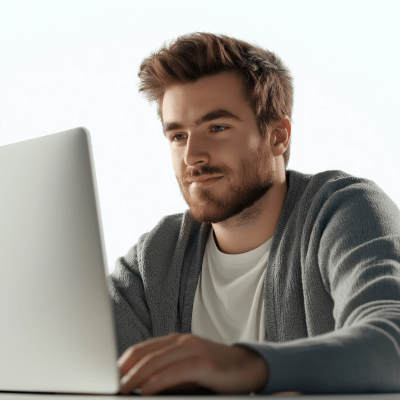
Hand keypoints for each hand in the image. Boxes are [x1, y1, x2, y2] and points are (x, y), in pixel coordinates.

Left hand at [118, 332, 268, 394]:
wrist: (247, 366)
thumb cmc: (213, 371)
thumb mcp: (186, 369)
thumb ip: (165, 372)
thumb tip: (138, 385)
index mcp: (175, 341)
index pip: (142, 349)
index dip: (123, 362)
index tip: (109, 377)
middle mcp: (182, 341)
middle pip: (145, 353)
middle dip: (124, 370)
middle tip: (109, 385)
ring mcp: (194, 349)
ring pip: (157, 361)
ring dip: (136, 376)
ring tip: (122, 389)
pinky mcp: (204, 363)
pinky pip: (175, 372)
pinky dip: (157, 381)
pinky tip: (145, 390)